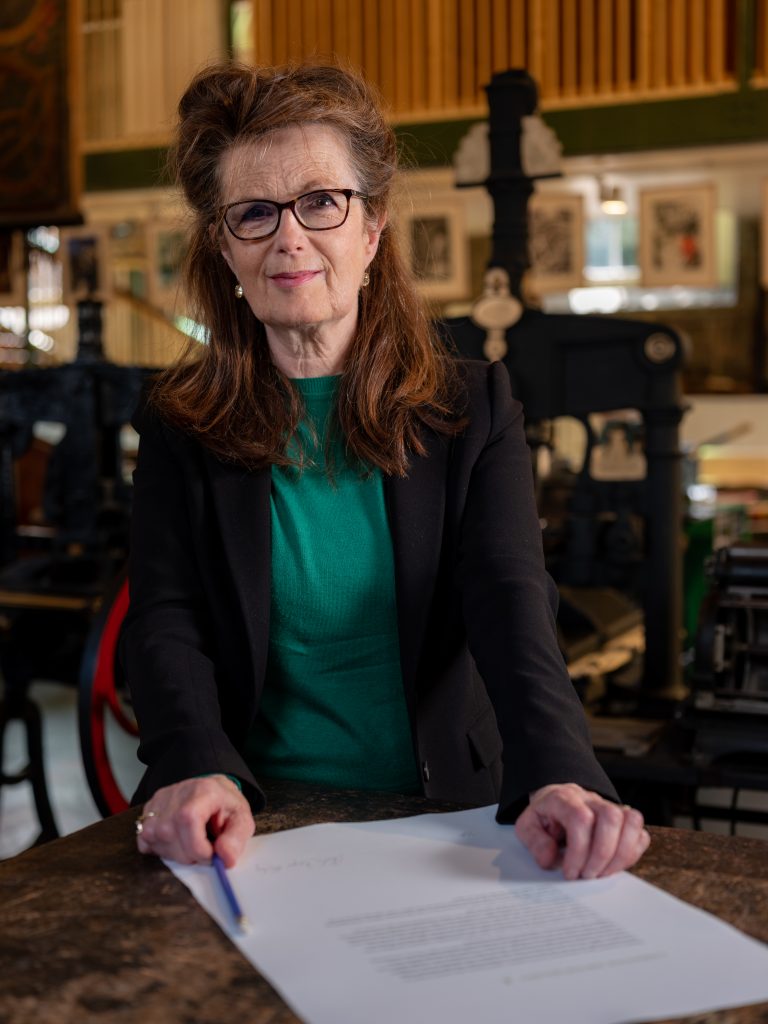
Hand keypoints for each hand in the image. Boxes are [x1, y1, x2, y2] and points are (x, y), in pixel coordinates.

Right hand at [135, 775, 254, 866]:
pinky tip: (176, 840)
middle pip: (170, 835)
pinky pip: (144, 840)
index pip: (188, 820)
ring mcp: (159, 801)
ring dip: (174, 852)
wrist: (211, 791)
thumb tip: (225, 858)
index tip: (211, 855)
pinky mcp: (148, 810)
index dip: (198, 848)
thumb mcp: (241, 819)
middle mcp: (176, 793)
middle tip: (203, 848)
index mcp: (202, 791)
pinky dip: (159, 848)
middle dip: (189, 854)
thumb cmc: (225, 806)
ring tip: (190, 842)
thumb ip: (236, 839)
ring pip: (155, 840)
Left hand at [515, 783, 649, 879]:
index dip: (578, 850)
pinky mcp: (625, 820)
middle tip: (587, 876)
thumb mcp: (527, 826)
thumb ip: (534, 842)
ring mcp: (611, 807)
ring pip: (632, 821)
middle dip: (601, 855)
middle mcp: (592, 799)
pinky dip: (631, 854)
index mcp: (565, 798)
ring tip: (601, 874)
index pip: (581, 818)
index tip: (570, 872)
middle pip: (611, 817)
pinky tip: (612, 867)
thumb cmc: (545, 817)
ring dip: (620, 855)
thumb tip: (550, 859)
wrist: (557, 802)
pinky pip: (641, 834)